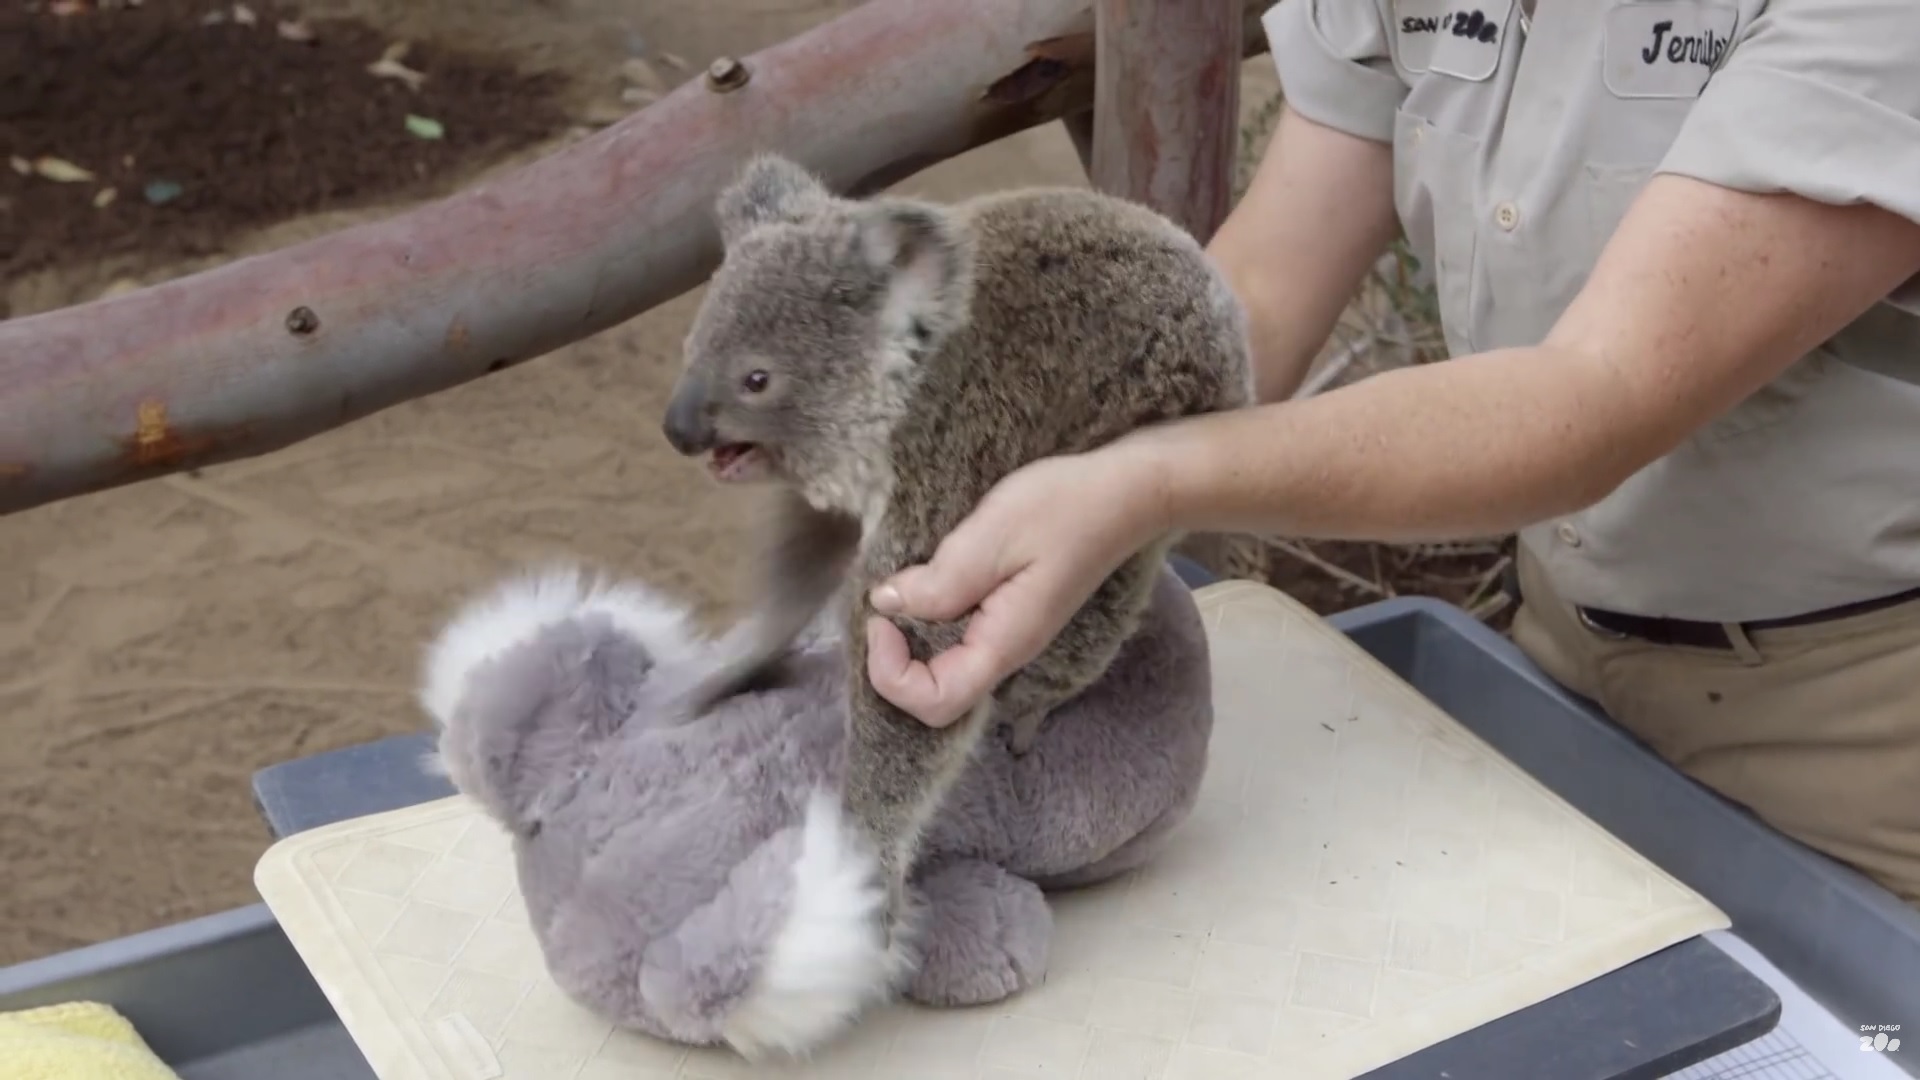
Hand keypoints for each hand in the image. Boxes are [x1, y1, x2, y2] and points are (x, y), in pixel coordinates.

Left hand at [863, 442, 1166, 726]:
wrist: (1126, 491)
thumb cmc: (1066, 507)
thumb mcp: (993, 535)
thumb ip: (939, 580)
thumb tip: (888, 604)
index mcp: (1005, 644)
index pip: (936, 703)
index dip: (892, 675)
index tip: (881, 617)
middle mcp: (1008, 651)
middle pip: (937, 696)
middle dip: (895, 664)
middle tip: (883, 606)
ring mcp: (1012, 634)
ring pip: (946, 670)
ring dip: (911, 643)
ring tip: (898, 594)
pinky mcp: (1011, 613)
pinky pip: (960, 641)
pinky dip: (930, 623)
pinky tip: (925, 584)